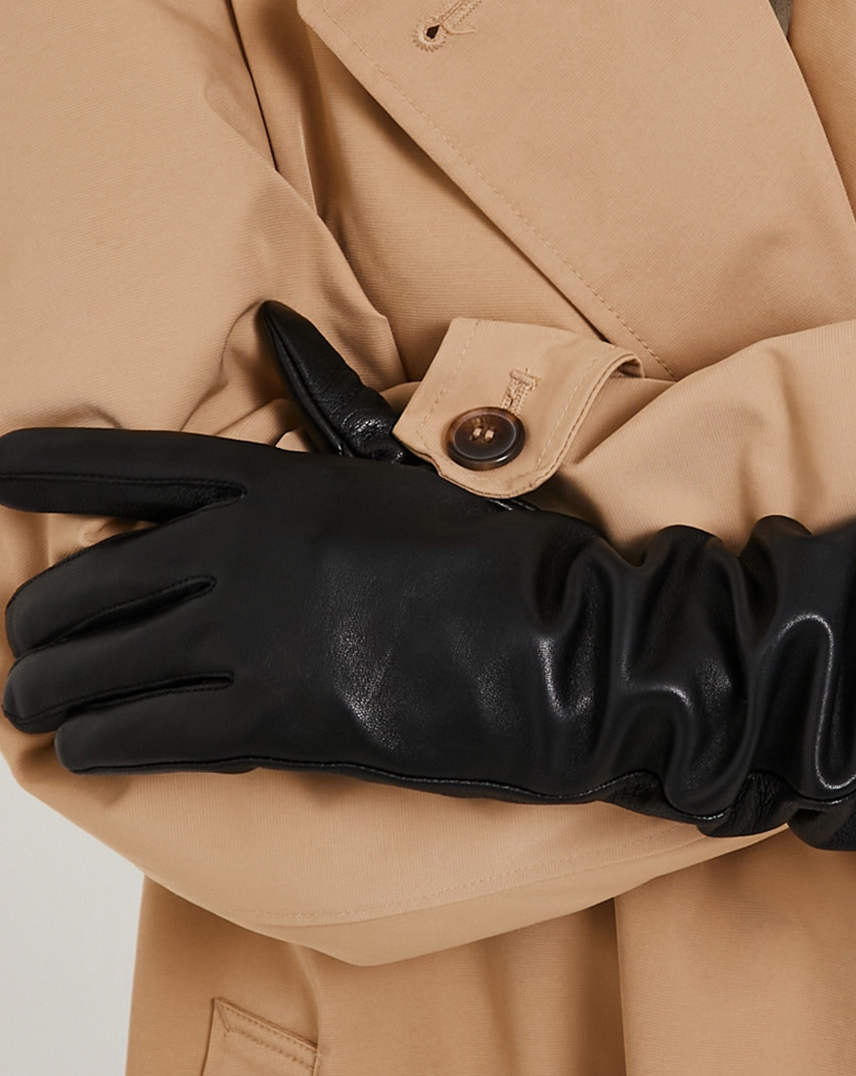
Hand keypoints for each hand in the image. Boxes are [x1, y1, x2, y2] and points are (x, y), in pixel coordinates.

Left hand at [0, 399, 855, 913]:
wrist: (579, 653)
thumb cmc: (515, 560)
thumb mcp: (416, 463)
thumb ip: (335, 402)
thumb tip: (275, 327)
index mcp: (286, 482)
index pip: (134, 468)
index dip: (52, 470)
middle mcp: (253, 551)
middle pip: (96, 581)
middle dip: (41, 620)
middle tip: (21, 644)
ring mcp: (260, 635)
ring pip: (106, 665)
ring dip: (55, 688)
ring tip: (31, 703)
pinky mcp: (280, 718)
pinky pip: (151, 732)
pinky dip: (101, 741)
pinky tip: (79, 748)